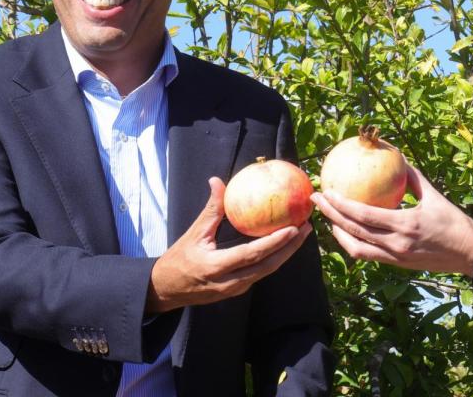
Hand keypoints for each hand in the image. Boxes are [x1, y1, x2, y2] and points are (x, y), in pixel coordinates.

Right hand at [146, 177, 309, 313]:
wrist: (166, 290)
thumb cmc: (178, 259)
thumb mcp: (193, 234)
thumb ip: (211, 210)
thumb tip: (217, 181)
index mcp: (217, 267)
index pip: (252, 254)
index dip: (275, 242)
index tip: (293, 227)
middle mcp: (230, 282)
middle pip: (268, 266)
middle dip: (290, 248)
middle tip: (306, 227)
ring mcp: (235, 289)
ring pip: (267, 272)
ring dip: (286, 254)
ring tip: (301, 233)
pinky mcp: (238, 291)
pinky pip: (260, 273)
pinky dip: (274, 259)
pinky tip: (285, 244)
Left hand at [312, 166, 472, 274]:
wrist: (468, 253)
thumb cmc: (453, 221)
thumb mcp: (433, 195)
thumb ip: (412, 177)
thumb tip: (396, 156)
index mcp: (405, 224)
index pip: (363, 215)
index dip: (340, 205)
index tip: (326, 192)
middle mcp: (396, 244)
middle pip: (353, 231)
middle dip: (330, 216)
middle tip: (318, 200)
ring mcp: (395, 257)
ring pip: (356, 248)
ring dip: (338, 233)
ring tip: (328, 218)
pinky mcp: (396, 265)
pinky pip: (367, 255)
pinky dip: (352, 243)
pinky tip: (347, 231)